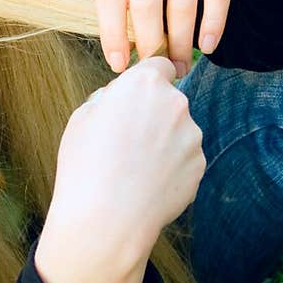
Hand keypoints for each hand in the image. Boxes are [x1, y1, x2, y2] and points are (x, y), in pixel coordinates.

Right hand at [36, 55, 205, 282]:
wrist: (107, 218)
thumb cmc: (86, 164)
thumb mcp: (82, 117)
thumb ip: (109, 98)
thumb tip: (120, 98)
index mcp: (144, 83)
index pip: (158, 64)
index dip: (147, 79)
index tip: (136, 96)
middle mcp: (176, 103)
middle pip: (169, 100)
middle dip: (154, 114)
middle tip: (126, 141)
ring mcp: (192, 135)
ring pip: (178, 131)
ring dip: (163, 142)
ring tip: (134, 169)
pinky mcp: (199, 165)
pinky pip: (184, 159)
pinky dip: (170, 168)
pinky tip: (147, 184)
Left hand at [97, 0, 252, 76]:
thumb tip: (122, 39)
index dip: (111, 34)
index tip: (118, 64)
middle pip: (145, 4)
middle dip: (149, 45)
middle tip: (154, 67)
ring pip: (182, 4)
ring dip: (181, 42)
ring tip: (180, 63)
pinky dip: (213, 25)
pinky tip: (207, 44)